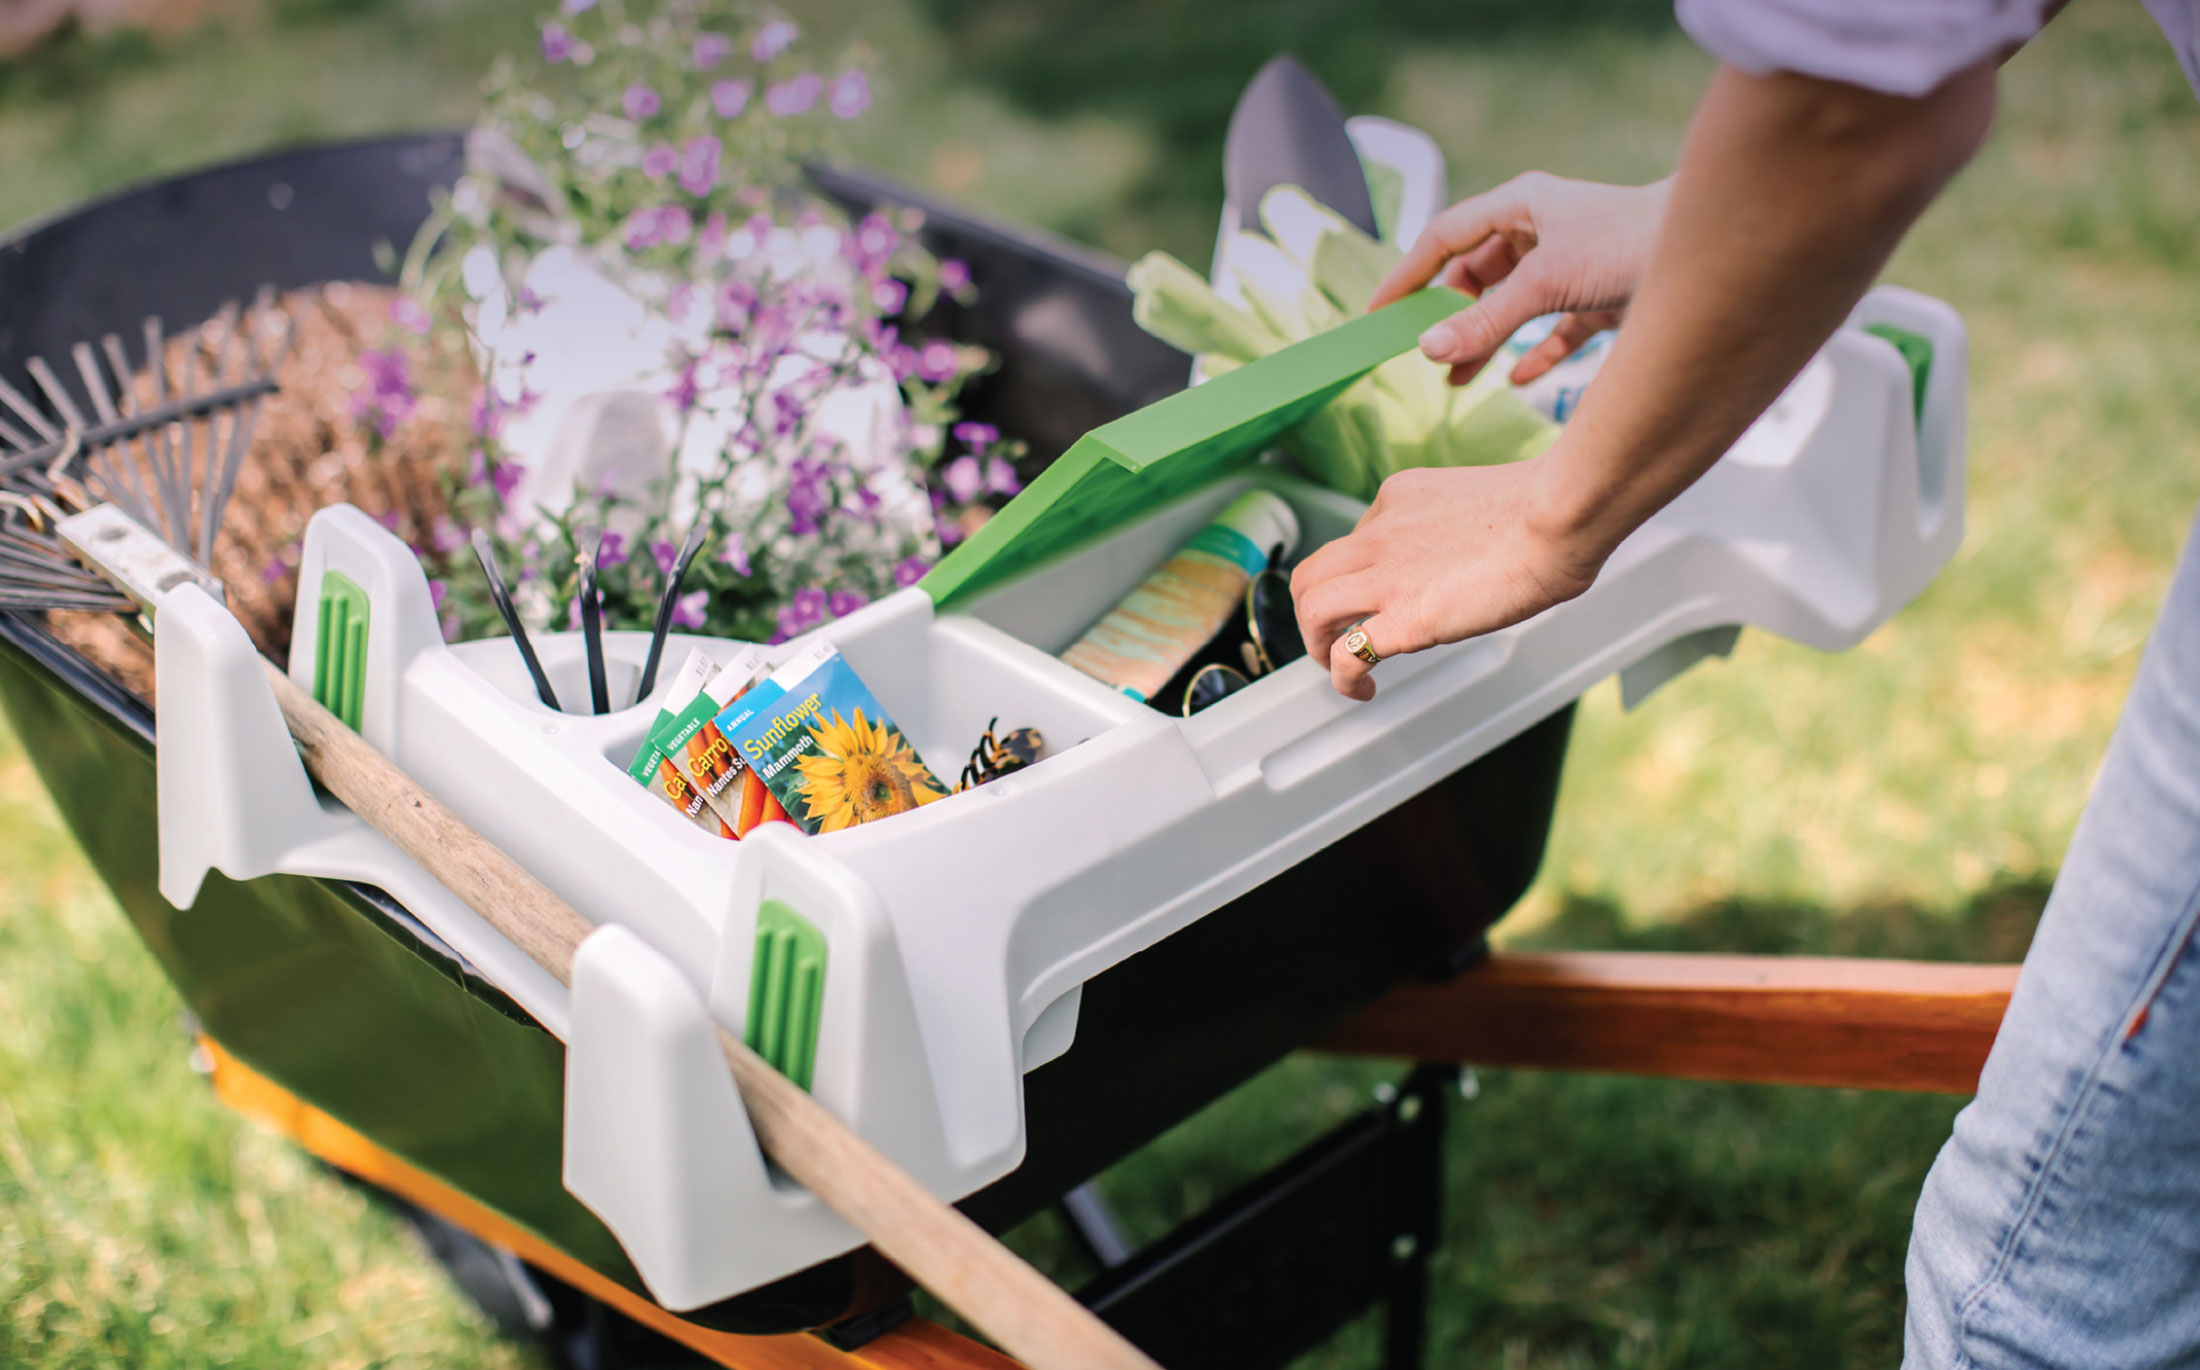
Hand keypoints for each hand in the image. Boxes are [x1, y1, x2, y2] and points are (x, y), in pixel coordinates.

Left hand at [1292, 457, 1606, 699]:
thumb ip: (1459, 529)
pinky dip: (1343, 678)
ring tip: (1337, 666)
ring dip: (1315, 643)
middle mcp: (1380, 532)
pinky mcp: (1403, 618)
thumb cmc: (1549, 512)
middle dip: (1314, 611)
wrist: (1558, 518)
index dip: (1361, 576)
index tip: (1379, 598)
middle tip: (1335, 637)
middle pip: (1312, 573)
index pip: (1356, 540)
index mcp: (1399, 497)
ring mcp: (1386, 574)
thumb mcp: (1481, 504)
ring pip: (1311, 607)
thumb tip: (1475, 560)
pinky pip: (1346, 653)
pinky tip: (1364, 690)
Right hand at [1369, 173, 1669, 386]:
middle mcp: (1541, 232)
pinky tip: (1516, 381)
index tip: (1379, 314)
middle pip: (1475, 276)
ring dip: (1484, 341)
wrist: (1717, 253)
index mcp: (1520, 206)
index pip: (1444, 238)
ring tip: (1457, 380)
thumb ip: (1484, 321)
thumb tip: (1428, 350)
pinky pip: (1551, 332)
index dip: (1408, 275)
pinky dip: (1533, 356)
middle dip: (1449, 317)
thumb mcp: (1544, 282)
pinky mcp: (1598, 298)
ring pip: (1510, 307)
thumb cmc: (1628, 243)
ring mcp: (1570, 266)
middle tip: (1424, 355)